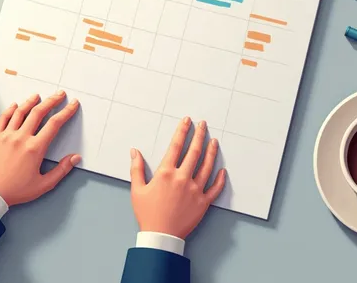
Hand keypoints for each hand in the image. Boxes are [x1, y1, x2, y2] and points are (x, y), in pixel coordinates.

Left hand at [0, 90, 80, 205]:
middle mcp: (21, 138)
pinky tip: (16, 105)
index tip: (72, 104)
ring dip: (31, 101)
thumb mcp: (44, 184)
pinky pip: (3, 118)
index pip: (54, 124)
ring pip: (20, 112)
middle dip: (51, 101)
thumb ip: (61, 170)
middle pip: (39, 112)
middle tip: (59, 94)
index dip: (66, 112)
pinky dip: (10, 109)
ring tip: (38, 96)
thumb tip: (76, 158)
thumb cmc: (17, 190)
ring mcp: (7, 136)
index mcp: (35, 148)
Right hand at [130, 116, 225, 239]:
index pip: (176, 146)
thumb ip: (136, 168)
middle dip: (199, 135)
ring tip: (214, 141)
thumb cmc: (147, 213)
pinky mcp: (203, 203)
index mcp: (166, 173)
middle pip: (194, 152)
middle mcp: (182, 178)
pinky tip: (222, 170)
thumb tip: (134, 151)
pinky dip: (220, 179)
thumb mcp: (137, 190)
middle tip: (203, 125)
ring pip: (206, 166)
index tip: (187, 121)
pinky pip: (214, 188)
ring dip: (211, 151)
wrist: (160, 236)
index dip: (182, 131)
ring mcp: (194, 190)